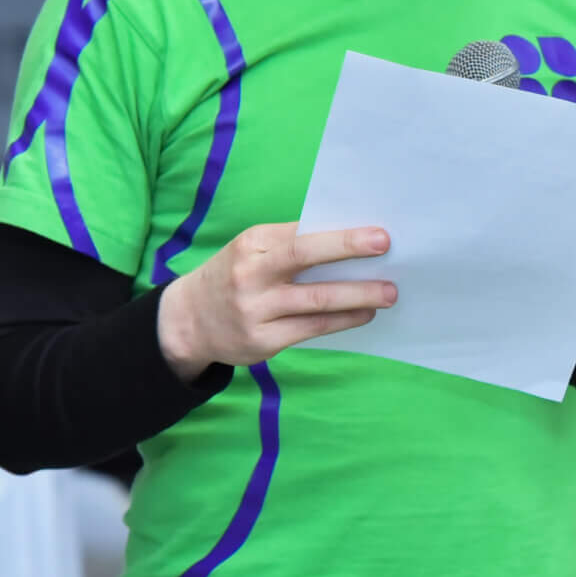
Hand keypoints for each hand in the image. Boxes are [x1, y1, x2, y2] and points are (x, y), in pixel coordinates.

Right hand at [157, 222, 396, 382]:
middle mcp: (250, 275)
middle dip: (348, 252)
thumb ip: (291, 244)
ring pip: (315, 301)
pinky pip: (311, 329)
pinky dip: (343, 320)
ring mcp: (255, 311)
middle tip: (387, 250)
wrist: (187, 321)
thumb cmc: (235, 275)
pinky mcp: (262, 342)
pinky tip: (364, 314)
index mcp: (251, 244)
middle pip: (304, 259)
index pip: (301, 235)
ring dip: (357, 295)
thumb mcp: (252, 251)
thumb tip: (350, 240)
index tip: (379, 234)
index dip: (341, 236)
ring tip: (388, 293)